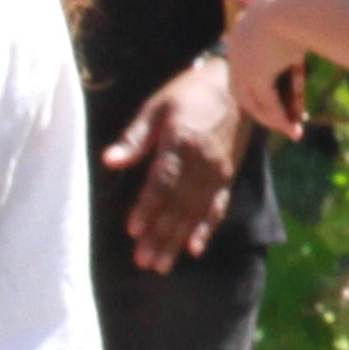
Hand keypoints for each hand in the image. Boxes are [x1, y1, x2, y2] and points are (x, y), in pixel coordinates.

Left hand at [104, 58, 251, 274]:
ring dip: (178, 240)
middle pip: (179, 205)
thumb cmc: (190, 93)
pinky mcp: (228, 176)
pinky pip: (217, 207)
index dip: (148, 208)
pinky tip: (195, 248)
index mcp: (181, 142)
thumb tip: (109, 161)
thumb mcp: (157, 106)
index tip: (134, 231)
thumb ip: (135, 137)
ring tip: (162, 264)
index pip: (163, 182)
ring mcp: (218, 172)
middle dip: (161, 236)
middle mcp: (202, 162)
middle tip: (144, 261)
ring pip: (196, 212)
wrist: (239, 85)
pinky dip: (207, 229)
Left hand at [219, 0, 318, 137]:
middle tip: (280, 120)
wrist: (293, 1)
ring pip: (257, 101)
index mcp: (238, 32)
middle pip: (245, 89)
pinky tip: (294, 131)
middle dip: (263, 106)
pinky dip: (282, 120)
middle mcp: (237, 52)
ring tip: (291, 131)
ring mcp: (246, 65)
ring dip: (275, 119)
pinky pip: (270, 105)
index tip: (273, 99)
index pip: (243, 67)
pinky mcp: (259, 76)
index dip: (258, 85)